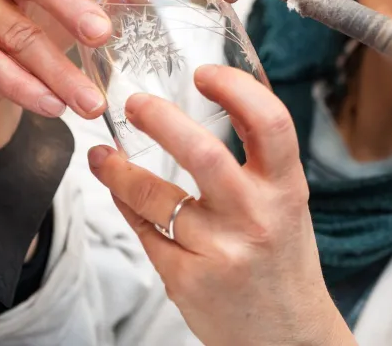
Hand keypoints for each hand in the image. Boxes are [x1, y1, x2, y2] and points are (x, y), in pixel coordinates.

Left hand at [87, 66, 355, 345]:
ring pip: (155, 195)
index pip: (269, 122)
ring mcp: (219, 252)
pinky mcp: (186, 281)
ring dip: (119, 168)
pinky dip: (125, 204)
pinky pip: (143, 230)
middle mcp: (256, 218)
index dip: (235, 88)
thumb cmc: (283, 260)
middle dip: (160, 119)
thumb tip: (221, 95)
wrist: (287, 336)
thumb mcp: (287, 203)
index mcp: (287, 190)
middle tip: (135, 103)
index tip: (205, 73)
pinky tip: (117, 190)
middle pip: (203, 152)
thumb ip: (260, 159)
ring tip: (104, 155)